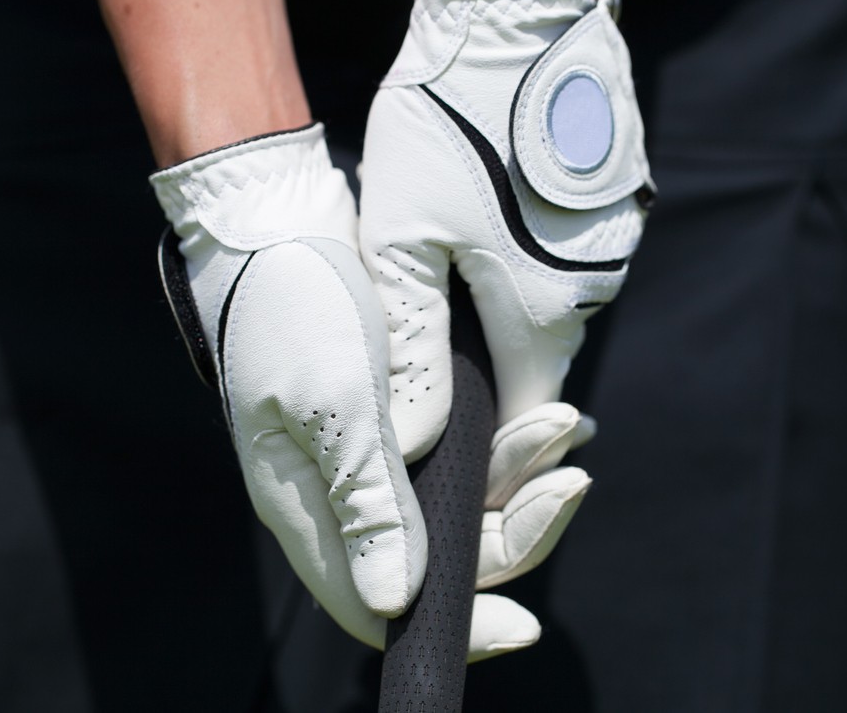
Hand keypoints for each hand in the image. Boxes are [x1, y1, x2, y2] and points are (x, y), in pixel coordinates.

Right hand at [152, 123, 565, 659]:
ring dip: (518, 475)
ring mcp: (368, 454)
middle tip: (570, 482)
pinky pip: (459, 455)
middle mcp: (340, 493)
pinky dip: (505, 443)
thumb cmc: (292, 304)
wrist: (275, 219)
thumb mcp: (333, 402)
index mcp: (310, 506)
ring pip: (459, 504)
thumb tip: (394, 602)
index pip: (380, 604)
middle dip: (513, 530)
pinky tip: (546, 418)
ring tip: (567, 428)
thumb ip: (368, 501)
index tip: (525, 625)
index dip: (455, 625)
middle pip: (438, 558)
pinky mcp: (394, 416)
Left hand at [359, 0, 652, 455]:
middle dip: (485, 364)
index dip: (481, 437)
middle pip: (536, 358)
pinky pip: (562, 254)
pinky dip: (522, 254)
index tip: (441, 432)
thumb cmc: (452, 122)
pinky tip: (481, 218)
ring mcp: (612, 240)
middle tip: (425, 332)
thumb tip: (411, 435)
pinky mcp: (610, 198)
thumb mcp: (406, 237)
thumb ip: (413, 343)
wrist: (518, 9)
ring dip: (502, 302)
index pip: (521, 416)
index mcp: (545, 313)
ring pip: (549, 303)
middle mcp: (594, 288)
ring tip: (444, 265)